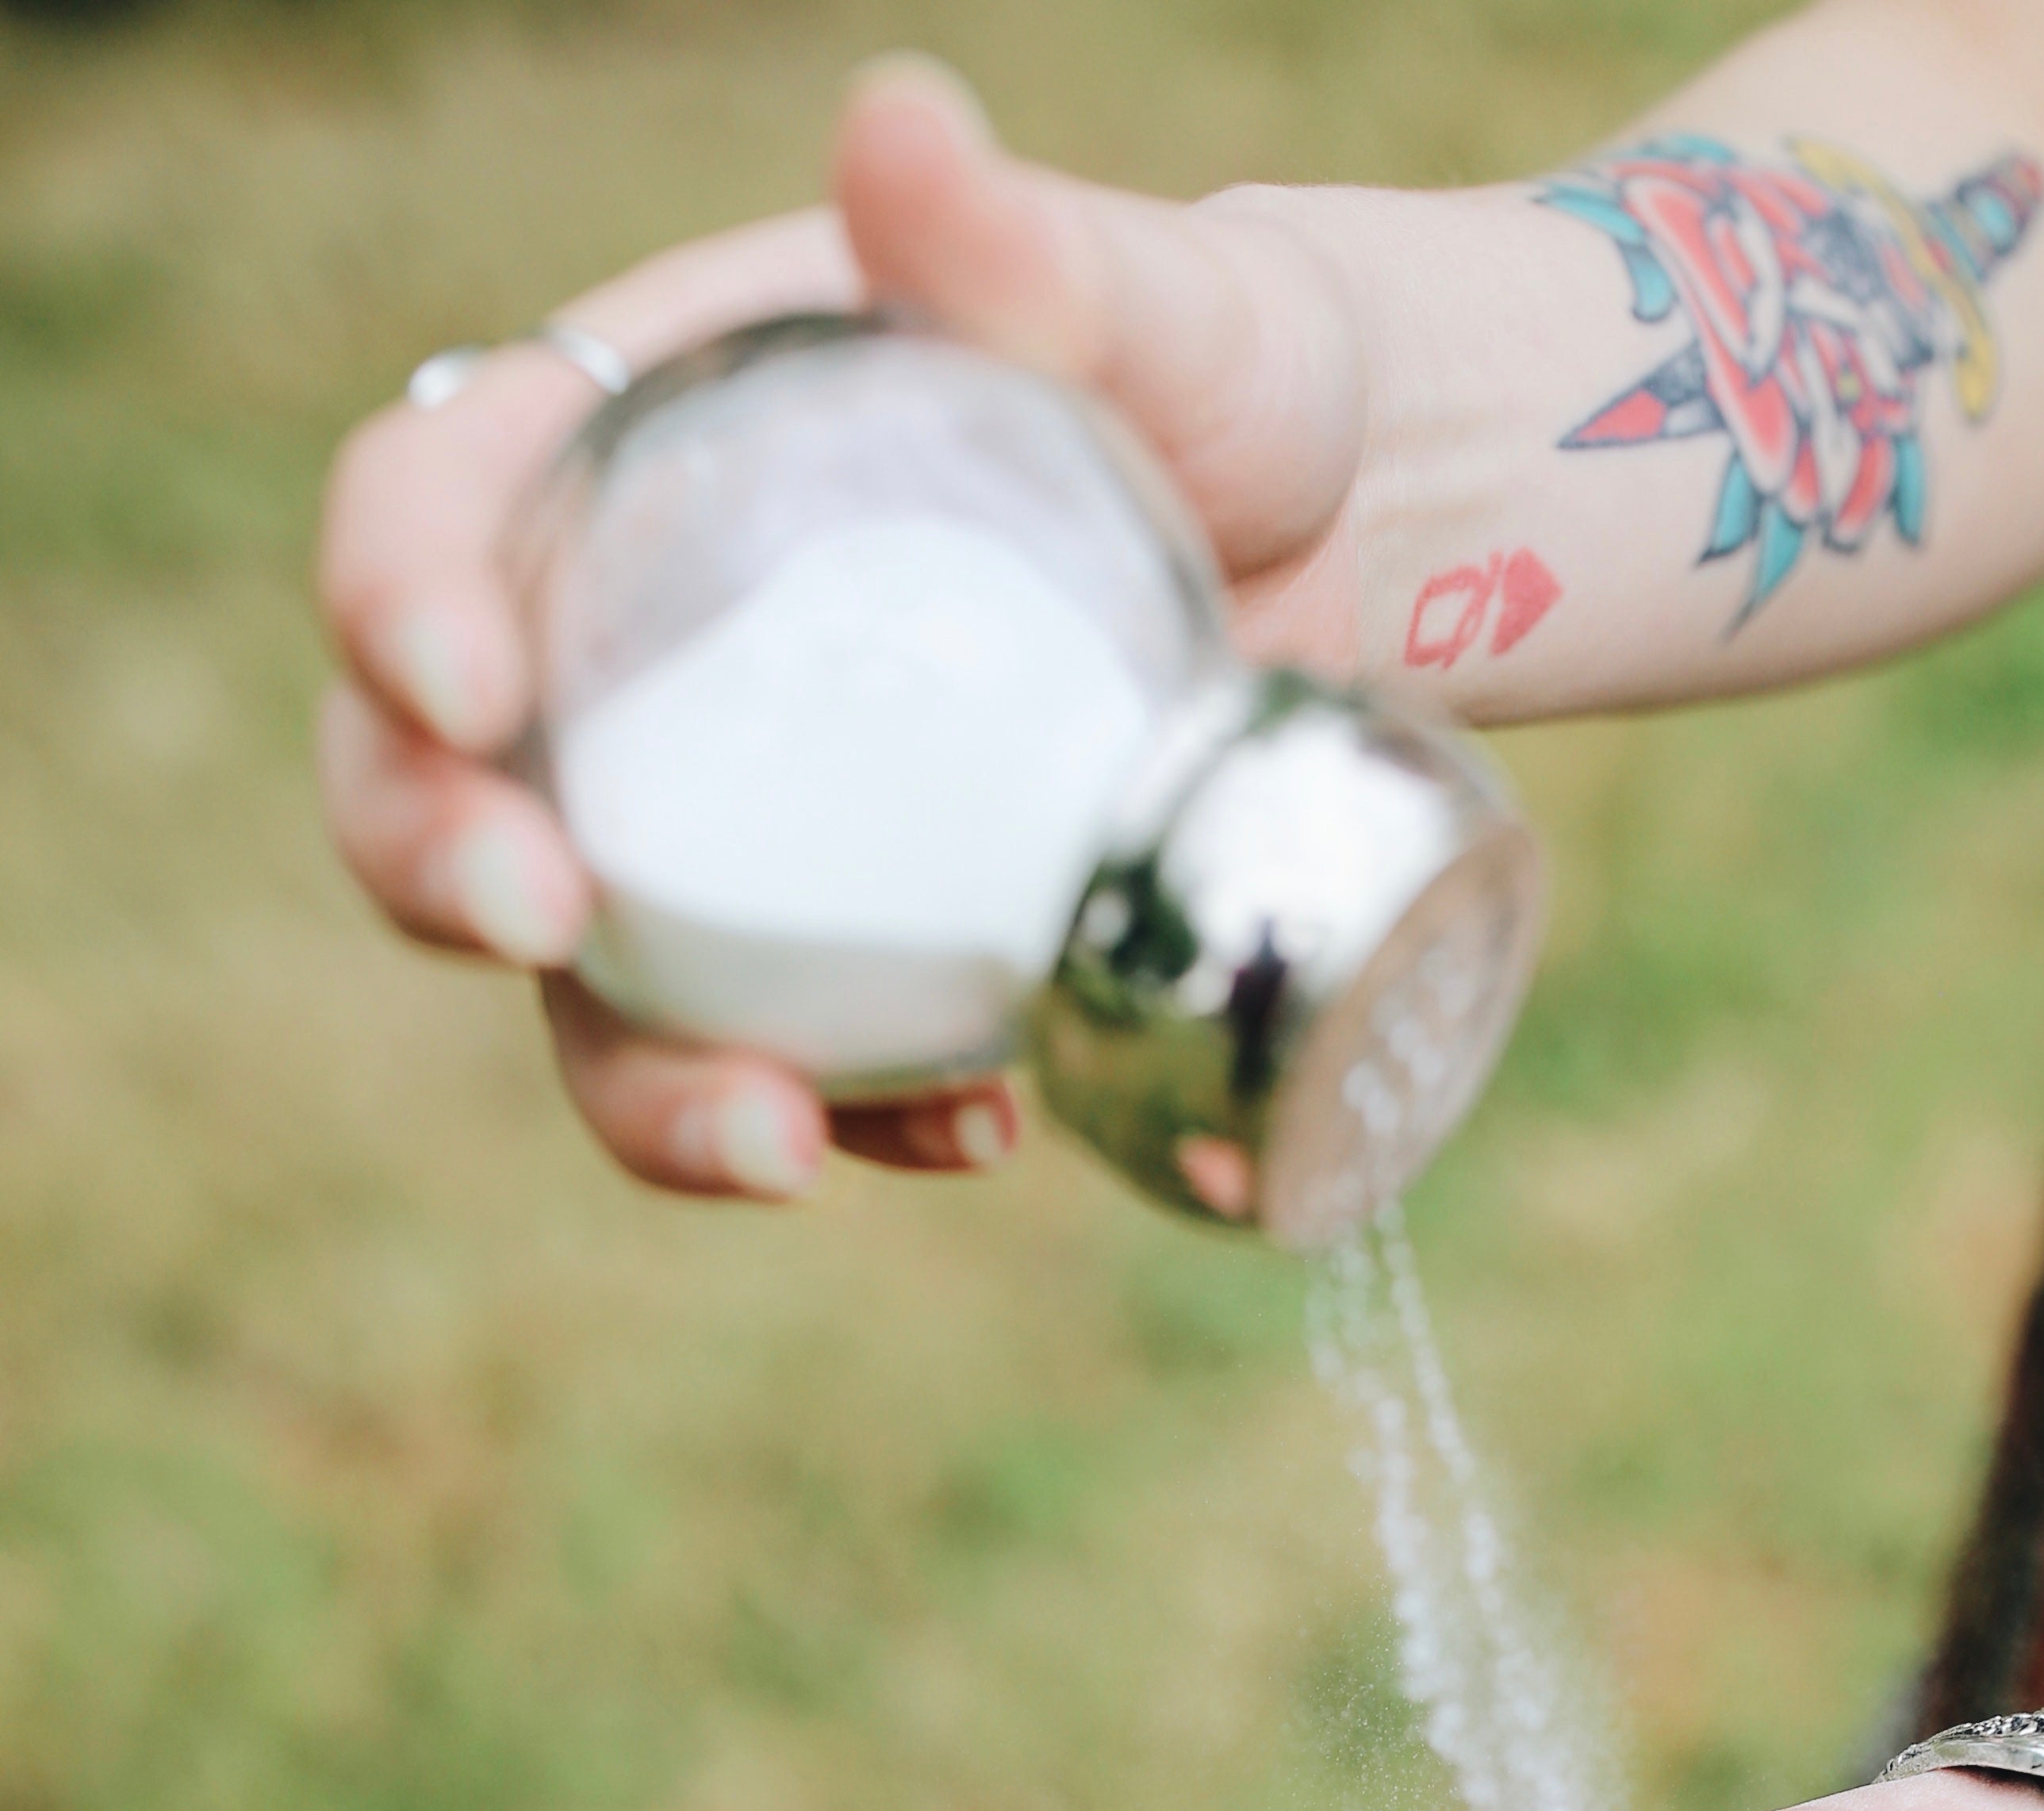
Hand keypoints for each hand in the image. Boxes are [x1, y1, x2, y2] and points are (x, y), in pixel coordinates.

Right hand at [314, 55, 1371, 1201]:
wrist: (1348, 546)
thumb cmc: (1220, 382)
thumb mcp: (1148, 305)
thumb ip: (1025, 249)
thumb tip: (906, 130)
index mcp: (642, 458)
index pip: (433, 509)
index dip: (393, 595)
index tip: (461, 686)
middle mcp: (652, 660)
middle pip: (436, 779)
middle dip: (439, 863)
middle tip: (541, 926)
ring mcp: (752, 830)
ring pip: (609, 987)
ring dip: (655, 1085)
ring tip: (779, 1144)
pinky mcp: (868, 953)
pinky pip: (811, 1068)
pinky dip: (875, 1123)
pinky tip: (986, 1130)